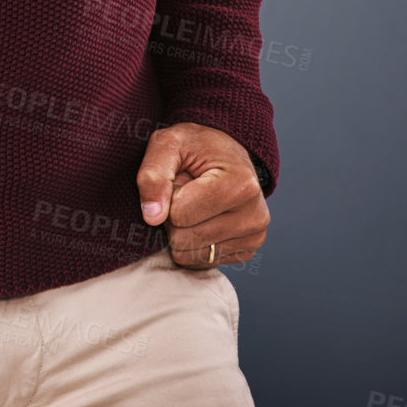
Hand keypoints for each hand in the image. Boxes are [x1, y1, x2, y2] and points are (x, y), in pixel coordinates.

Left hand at [135, 122, 269, 268]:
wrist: (225, 152)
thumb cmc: (196, 145)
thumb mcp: (168, 144)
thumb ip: (153, 174)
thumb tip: (152, 217)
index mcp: (241, 184)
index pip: (179, 214)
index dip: (168, 197)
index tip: (180, 178)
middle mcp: (255, 215)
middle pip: (184, 239)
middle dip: (173, 217)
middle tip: (185, 192)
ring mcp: (254, 237)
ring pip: (190, 255)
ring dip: (182, 230)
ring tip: (195, 203)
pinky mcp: (247, 251)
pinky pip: (201, 262)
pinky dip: (193, 243)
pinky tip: (203, 218)